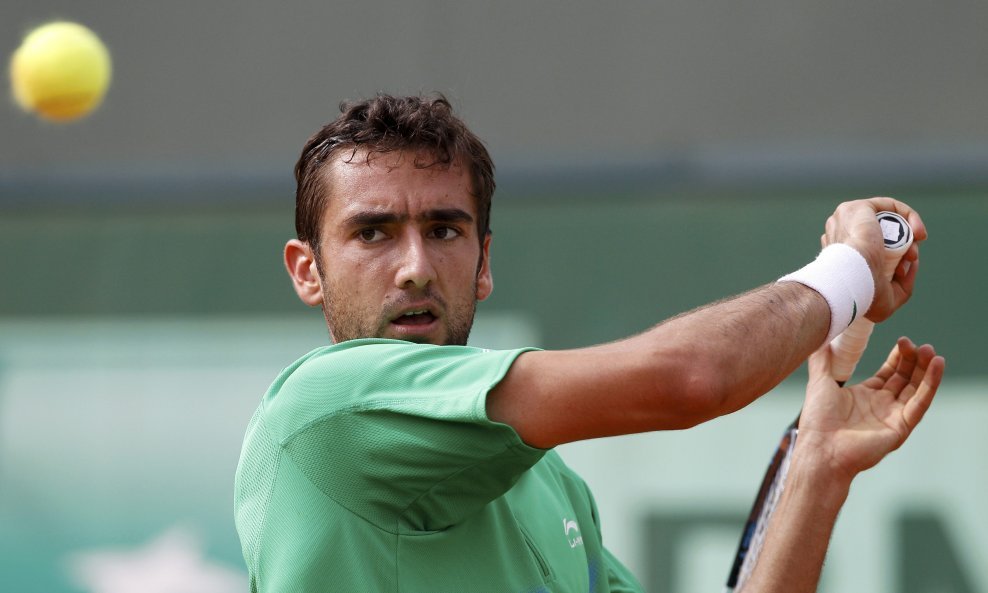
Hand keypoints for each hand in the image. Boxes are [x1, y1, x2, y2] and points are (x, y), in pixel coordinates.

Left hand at [795, 337, 944, 482]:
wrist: (822, 448)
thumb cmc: (818, 420)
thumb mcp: (820, 382)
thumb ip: (821, 360)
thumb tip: (820, 336)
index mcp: (865, 396)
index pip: (888, 373)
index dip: (897, 357)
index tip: (903, 340)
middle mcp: (881, 406)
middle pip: (904, 379)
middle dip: (912, 360)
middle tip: (916, 344)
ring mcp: (892, 417)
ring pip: (916, 389)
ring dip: (924, 370)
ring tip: (930, 350)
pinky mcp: (901, 427)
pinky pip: (920, 403)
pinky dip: (930, 384)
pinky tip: (936, 365)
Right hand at [821, 198, 927, 321]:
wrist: (853, 280)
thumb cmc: (863, 296)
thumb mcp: (888, 297)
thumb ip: (900, 285)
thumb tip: (909, 264)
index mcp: (838, 253)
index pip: (867, 247)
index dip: (893, 257)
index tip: (902, 270)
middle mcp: (840, 234)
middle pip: (880, 233)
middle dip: (903, 245)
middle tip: (912, 258)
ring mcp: (846, 219)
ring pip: (885, 220)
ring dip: (907, 232)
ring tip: (914, 248)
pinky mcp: (858, 208)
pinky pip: (889, 206)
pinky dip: (908, 216)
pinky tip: (917, 231)